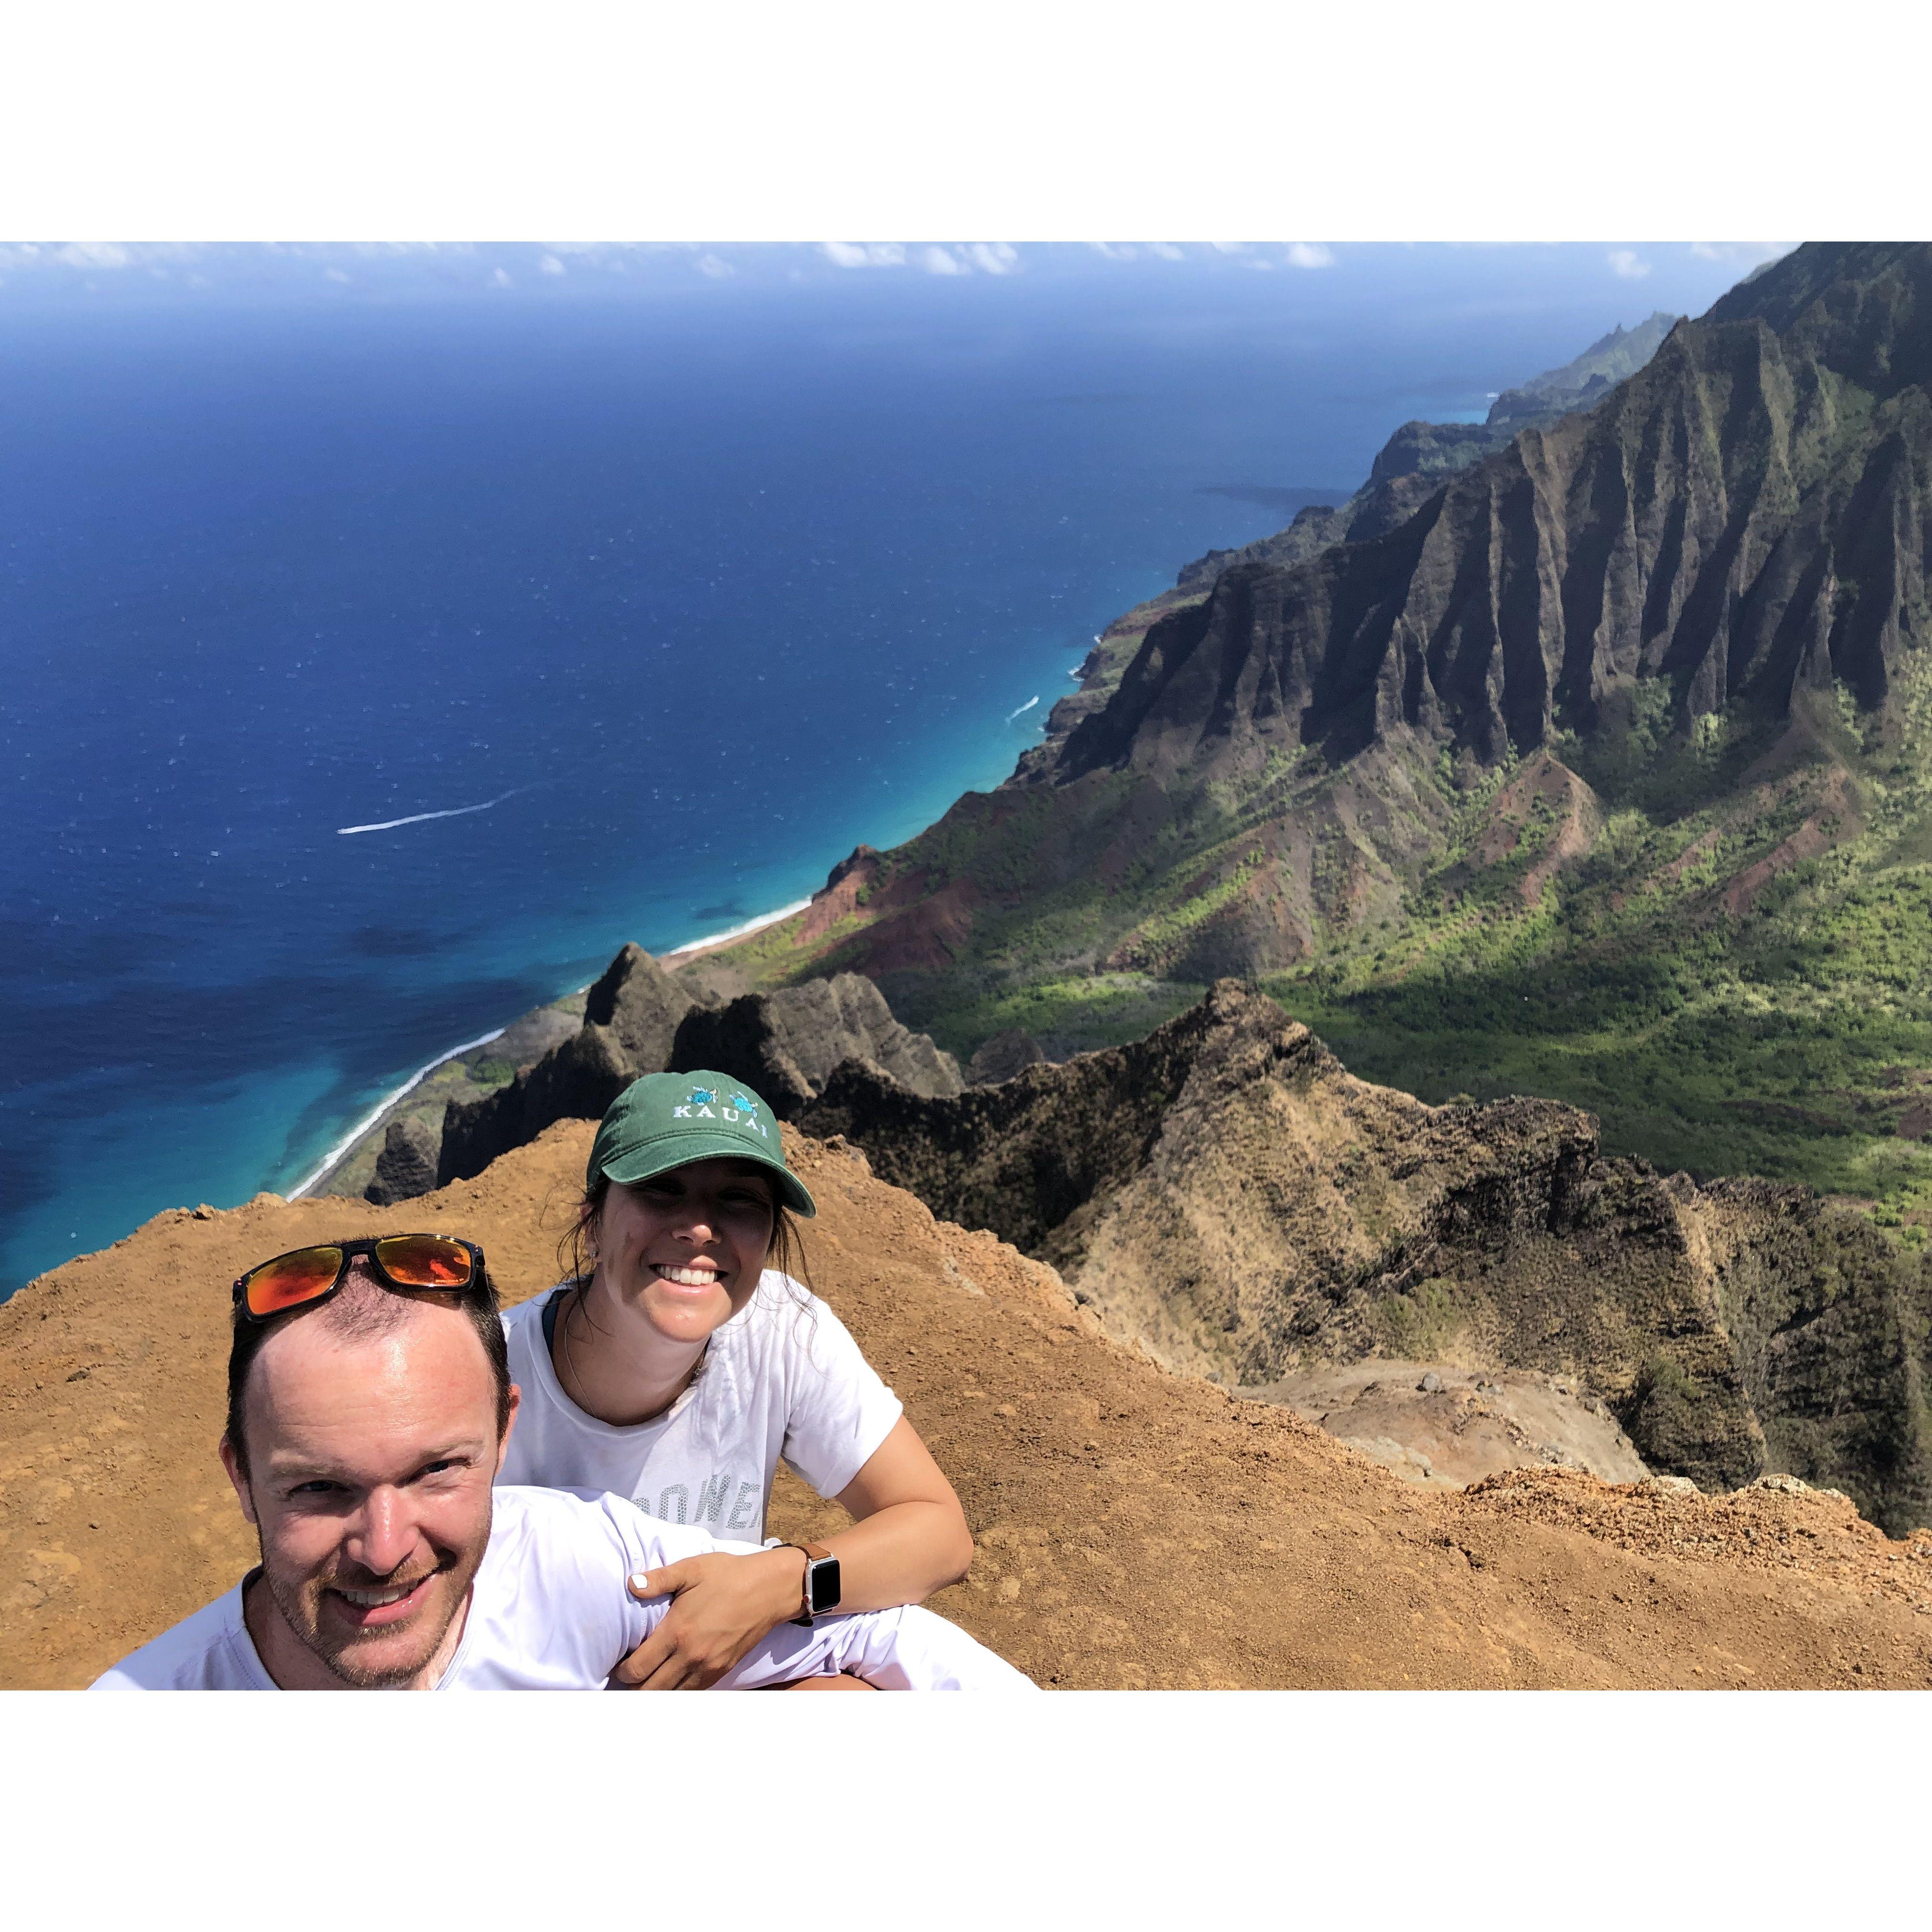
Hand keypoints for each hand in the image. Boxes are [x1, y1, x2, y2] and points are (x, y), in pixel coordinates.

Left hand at [612, 1547, 807, 1689]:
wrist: (769, 1589)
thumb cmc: (728, 1575)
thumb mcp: (692, 1568)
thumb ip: (659, 1578)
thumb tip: (631, 1584)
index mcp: (677, 1631)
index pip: (638, 1667)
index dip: (623, 1671)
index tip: (619, 1665)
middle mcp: (690, 1655)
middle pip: (650, 1690)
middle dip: (634, 1688)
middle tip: (628, 1678)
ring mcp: (708, 1667)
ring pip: (671, 1696)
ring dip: (655, 1694)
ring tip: (646, 1684)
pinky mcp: (722, 1671)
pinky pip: (693, 1693)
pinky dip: (678, 1693)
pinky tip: (671, 1683)